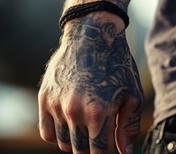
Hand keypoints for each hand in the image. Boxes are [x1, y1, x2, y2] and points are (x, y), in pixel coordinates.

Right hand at [38, 14, 143, 153]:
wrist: (91, 34)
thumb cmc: (116, 64)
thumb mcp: (132, 94)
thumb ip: (129, 127)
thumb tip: (126, 152)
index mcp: (98, 112)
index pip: (99, 152)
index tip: (108, 149)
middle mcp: (74, 111)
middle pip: (80, 151)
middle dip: (92, 149)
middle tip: (99, 137)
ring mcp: (56, 104)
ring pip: (63, 143)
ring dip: (76, 142)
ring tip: (86, 128)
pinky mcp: (44, 97)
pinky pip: (46, 132)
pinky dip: (57, 134)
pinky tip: (69, 125)